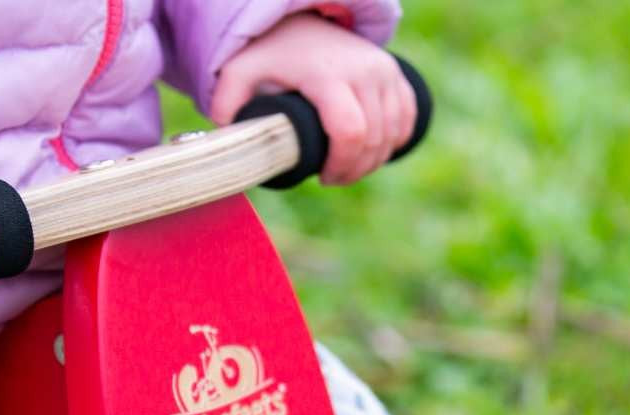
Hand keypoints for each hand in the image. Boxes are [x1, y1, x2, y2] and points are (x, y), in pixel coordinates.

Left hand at [209, 12, 415, 185]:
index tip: (322, 177)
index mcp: (328, 75)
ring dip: (373, 160)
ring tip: (348, 169)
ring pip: (392, 133)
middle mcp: (363, 70)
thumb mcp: (239, 72)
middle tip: (331, 179)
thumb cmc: (268, 53)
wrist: (301, 20)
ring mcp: (384, 69)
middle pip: (373, 139)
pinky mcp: (396, 73)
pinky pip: (406, 118)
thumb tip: (223, 138)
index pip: (350, 132)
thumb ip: (225, 102)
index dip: (340, 165)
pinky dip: (394, 141)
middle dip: (354, 170)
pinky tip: (374, 153)